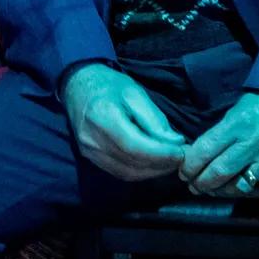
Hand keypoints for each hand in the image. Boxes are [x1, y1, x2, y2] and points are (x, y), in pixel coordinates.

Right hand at [61, 64, 187, 181]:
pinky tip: (153, 165)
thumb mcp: (134, 93)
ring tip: (170, 163)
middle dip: (160, 165)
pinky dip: (139, 172)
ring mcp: (89, 151)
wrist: (77, 87)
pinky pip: (118, 172)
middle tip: (181, 159)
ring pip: (126, 173)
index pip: (134, 146)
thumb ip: (154, 119)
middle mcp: (92, 139)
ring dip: (152, 172)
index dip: (160, 154)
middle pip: (131, 163)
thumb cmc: (108, 85)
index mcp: (103, 116)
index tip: (181, 153)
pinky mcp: (90, 158)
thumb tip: (175, 142)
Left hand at [180, 91, 258, 198]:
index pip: (205, 150)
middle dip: (200, 183)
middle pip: (219, 173)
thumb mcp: (236, 109)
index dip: (190, 165)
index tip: (183, 172)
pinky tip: (234, 190)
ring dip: (220, 192)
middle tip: (193, 185)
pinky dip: (243, 194)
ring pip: (238, 187)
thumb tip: (196, 155)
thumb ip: (219, 133)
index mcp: (238, 124)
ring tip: (212, 190)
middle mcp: (254, 143)